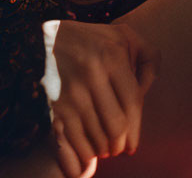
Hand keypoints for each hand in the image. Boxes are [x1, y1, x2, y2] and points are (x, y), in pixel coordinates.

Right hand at [50, 20, 159, 177]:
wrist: (43, 39)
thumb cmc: (92, 39)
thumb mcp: (126, 37)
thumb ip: (149, 60)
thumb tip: (146, 93)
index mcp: (113, 58)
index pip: (132, 103)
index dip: (136, 129)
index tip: (133, 145)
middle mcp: (91, 76)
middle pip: (115, 126)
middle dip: (119, 144)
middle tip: (118, 148)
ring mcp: (70, 93)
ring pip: (93, 137)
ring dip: (102, 149)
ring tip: (103, 147)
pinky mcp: (52, 106)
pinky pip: (70, 141)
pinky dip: (80, 154)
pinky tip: (86, 153)